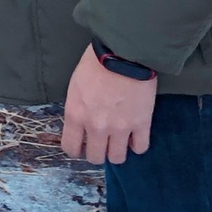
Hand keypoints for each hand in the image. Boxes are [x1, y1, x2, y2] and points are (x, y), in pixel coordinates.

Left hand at [61, 45, 156, 163]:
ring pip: (117, 158)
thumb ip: (78, 108)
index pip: (70, 148)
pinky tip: (135, 136)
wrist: (123, 52)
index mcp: (76, 115)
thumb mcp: (75, 85)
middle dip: (98, 152)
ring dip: (117, 151)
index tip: (81, 145)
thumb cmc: (96, 62)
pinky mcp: (141, 124)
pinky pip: (140, 148)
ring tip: (119, 141)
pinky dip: (137, 145)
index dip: (76, 150)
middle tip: (102, 143)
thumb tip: (81, 123)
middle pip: (96, 158)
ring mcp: (120, 128)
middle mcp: (96, 127)